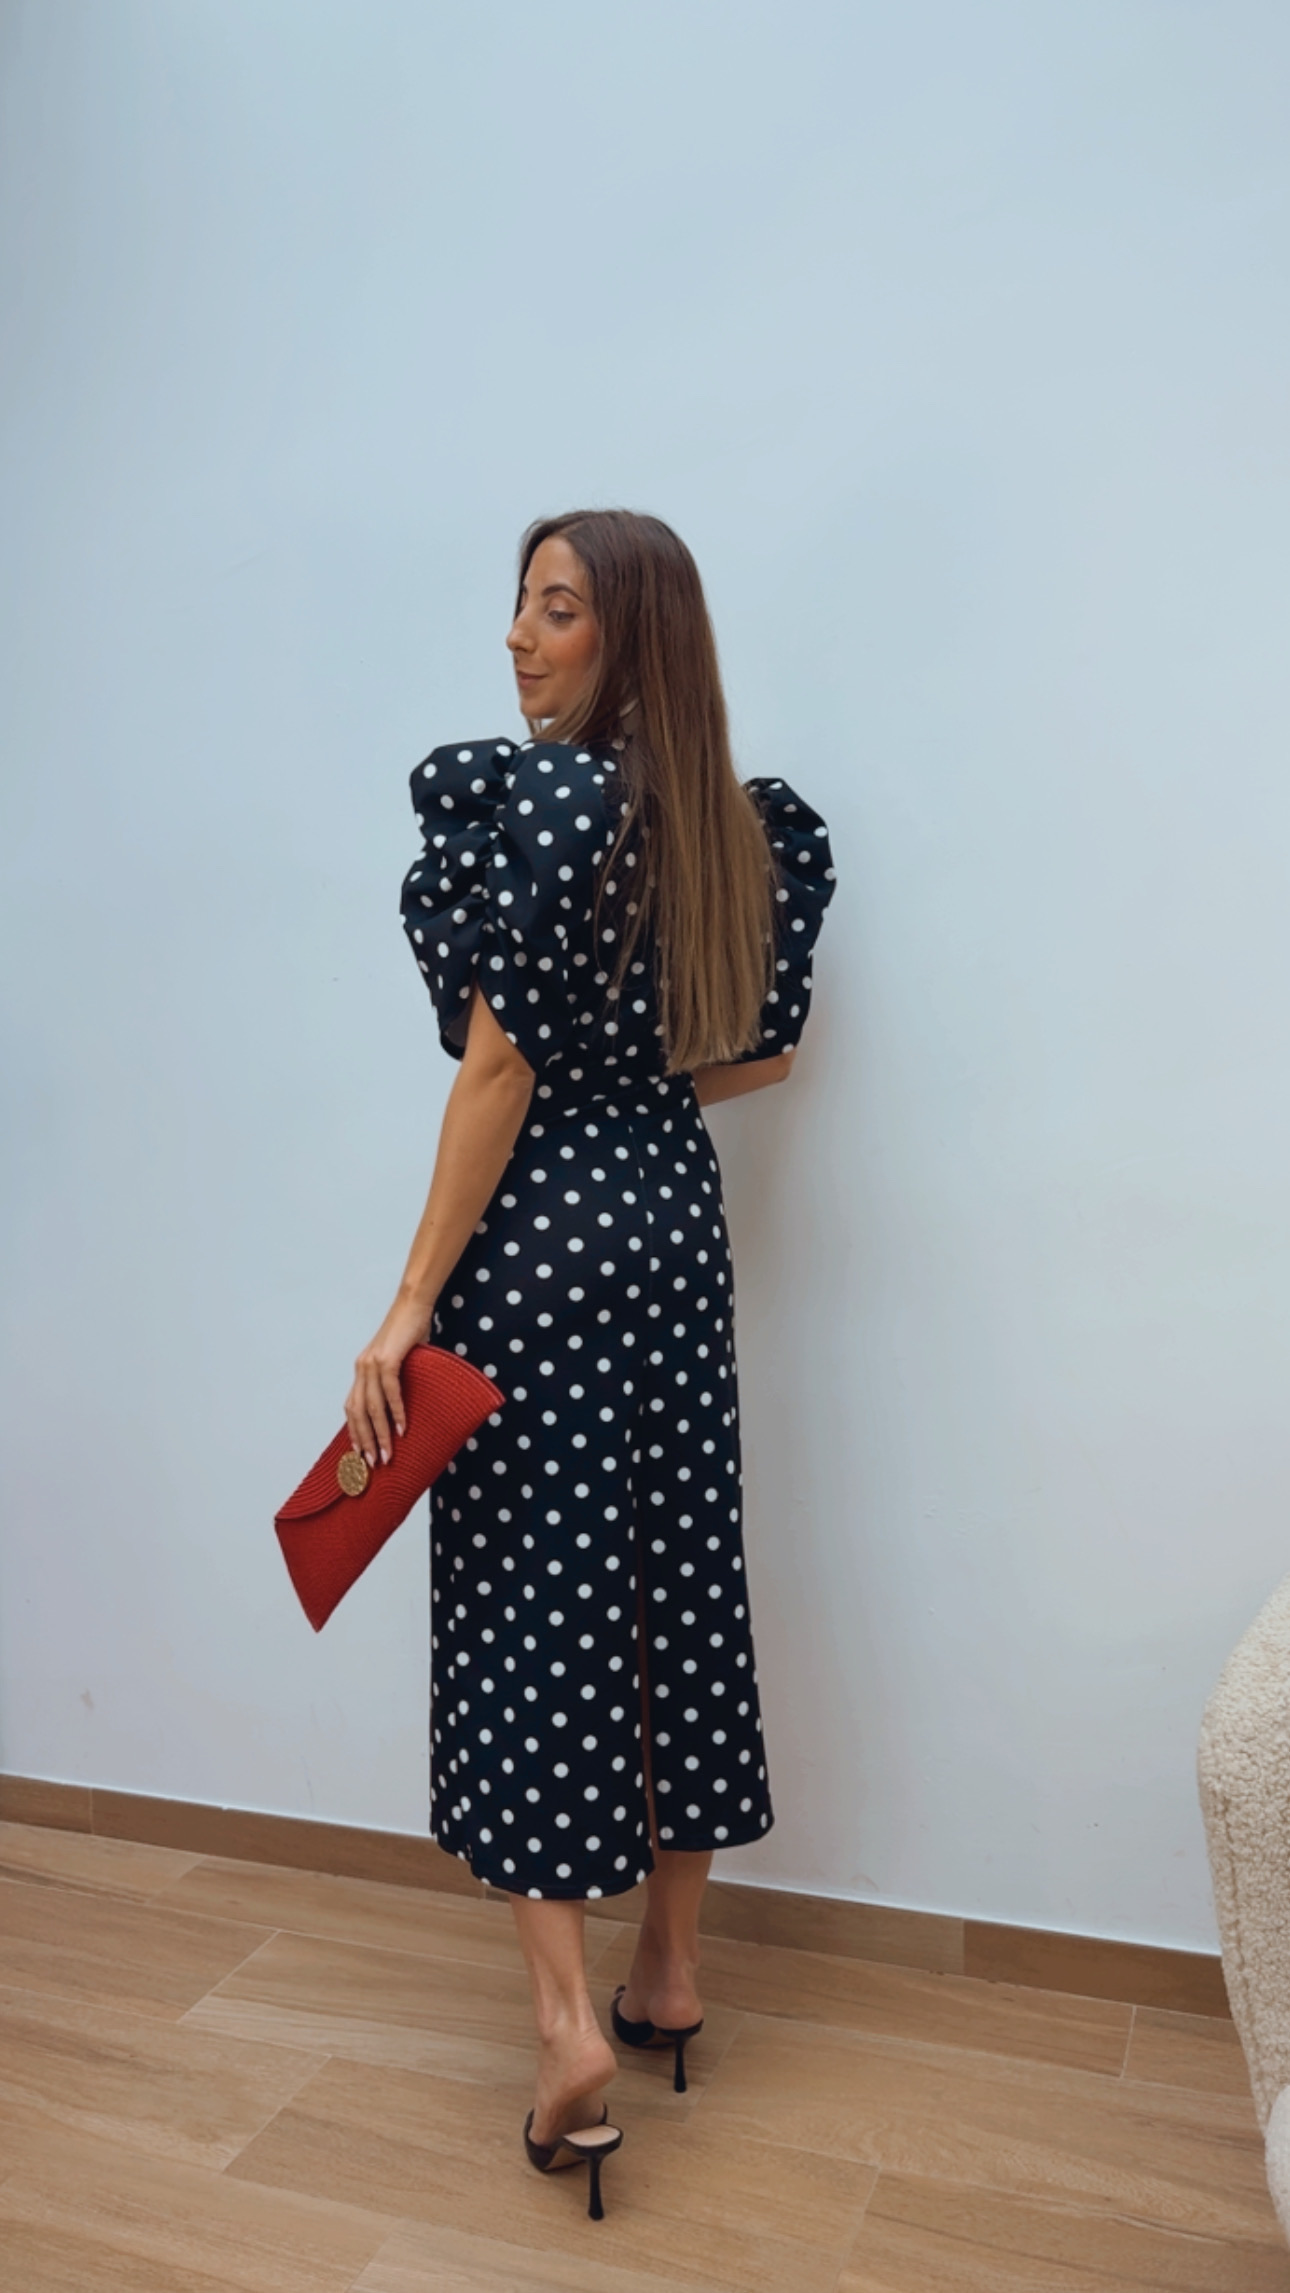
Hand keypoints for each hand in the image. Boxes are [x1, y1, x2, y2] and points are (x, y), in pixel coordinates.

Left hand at [345, 1291, 434, 1466]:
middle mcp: (362, 1368)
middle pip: (357, 1412)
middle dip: (364, 1441)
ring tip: (388, 1454)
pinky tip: (402, 1427)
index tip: (361, 1454)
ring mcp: (372, 1363)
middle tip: (373, 1463)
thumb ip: (395, 1380)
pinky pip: (389, 1391)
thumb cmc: (410, 1331)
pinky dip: (395, 1411)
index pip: (352, 1407)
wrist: (413, 1305)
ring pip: (371, 1407)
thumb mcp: (399, 1360)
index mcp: (362, 1370)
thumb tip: (404, 1406)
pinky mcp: (387, 1359)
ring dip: (379, 1433)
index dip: (355, 1432)